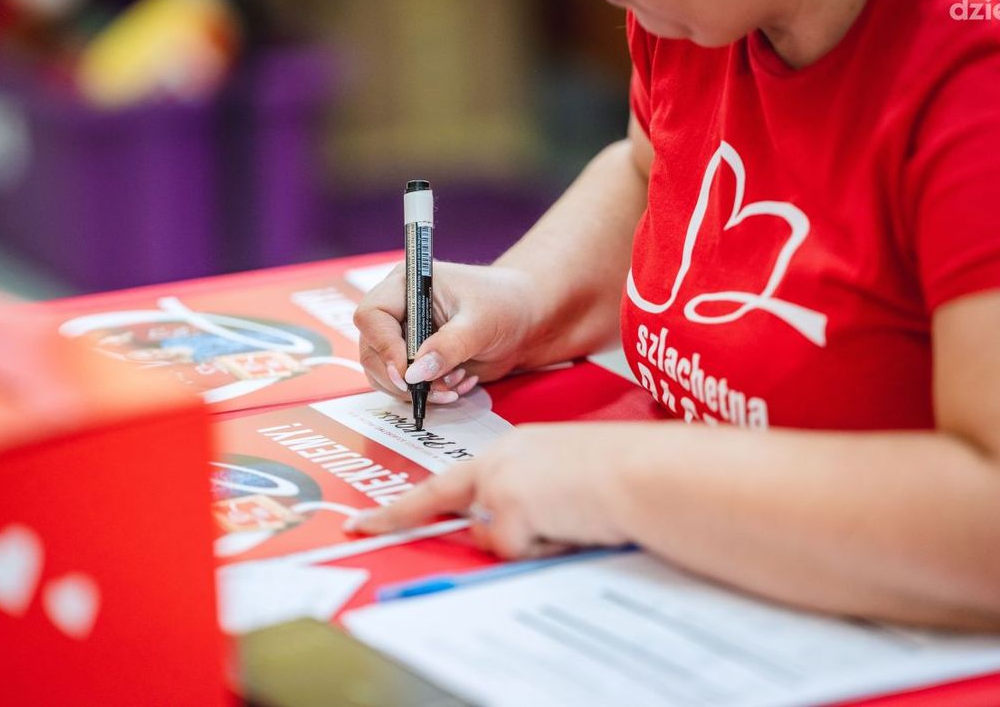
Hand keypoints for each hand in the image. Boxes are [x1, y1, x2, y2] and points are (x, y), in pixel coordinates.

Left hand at [345, 423, 633, 557]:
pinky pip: (513, 550)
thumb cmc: (619, 473)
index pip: (448, 481)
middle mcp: (498, 460)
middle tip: (359, 528)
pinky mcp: (508, 507)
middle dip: (410, 519)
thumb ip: (525, 496)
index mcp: (512, 450)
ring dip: (527, 541)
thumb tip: (497, 529)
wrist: (640, 472)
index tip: (366, 520)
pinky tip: (569, 527)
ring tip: (569, 521)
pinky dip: (541, 550)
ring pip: (492, 537)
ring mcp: (499, 483)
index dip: (404, 504)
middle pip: (445, 499)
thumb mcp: (561, 475)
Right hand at [354, 262, 539, 404]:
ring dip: (417, 390)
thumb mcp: (480, 323)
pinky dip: (430, 395)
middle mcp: (398, 311)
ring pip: (384, 375)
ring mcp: (404, 338)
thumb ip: (449, 346)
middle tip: (438, 389)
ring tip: (456, 385)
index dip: (384, 347)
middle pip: (371, 351)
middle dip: (401, 378)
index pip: (372, 316)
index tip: (408, 372)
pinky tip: (460, 385)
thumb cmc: (504, 305)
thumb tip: (414, 374)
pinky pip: (406, 387)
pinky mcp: (415, 362)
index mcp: (406, 285)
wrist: (525, 320)